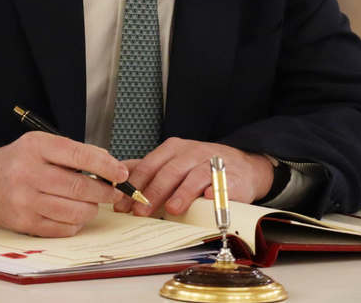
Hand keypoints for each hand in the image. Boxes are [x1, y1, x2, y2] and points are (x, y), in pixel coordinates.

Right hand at [0, 132, 128, 236]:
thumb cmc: (21, 162)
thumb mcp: (43, 144)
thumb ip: (76, 152)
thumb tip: (112, 166)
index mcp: (36, 147)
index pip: (79, 156)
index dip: (106, 166)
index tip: (121, 173)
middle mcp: (27, 174)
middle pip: (79, 188)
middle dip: (105, 191)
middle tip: (114, 191)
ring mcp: (24, 201)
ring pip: (75, 211)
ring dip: (93, 208)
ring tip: (94, 202)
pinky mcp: (24, 223)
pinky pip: (63, 228)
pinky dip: (77, 223)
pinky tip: (76, 214)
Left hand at [113, 138, 273, 216]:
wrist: (245, 167)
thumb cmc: (203, 168)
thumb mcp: (174, 163)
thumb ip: (148, 171)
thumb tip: (116, 181)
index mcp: (175, 149)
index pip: (151, 164)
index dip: (135, 185)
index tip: (123, 203)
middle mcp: (194, 153)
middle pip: (171, 170)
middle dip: (154, 192)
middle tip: (141, 211)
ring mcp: (214, 164)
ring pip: (195, 176)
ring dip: (182, 193)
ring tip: (172, 209)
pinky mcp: (232, 178)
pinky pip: (222, 184)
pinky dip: (213, 192)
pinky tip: (206, 200)